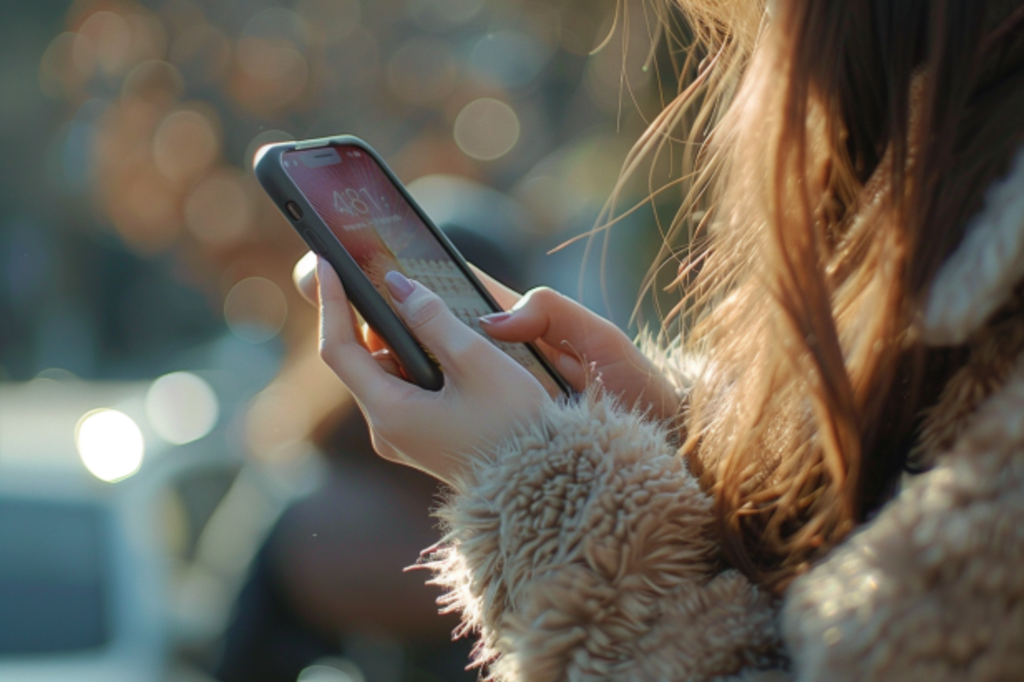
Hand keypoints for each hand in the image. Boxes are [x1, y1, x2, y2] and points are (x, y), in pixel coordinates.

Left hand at [294, 251, 680, 421]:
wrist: (541, 484)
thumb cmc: (515, 425)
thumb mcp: (476, 360)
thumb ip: (432, 319)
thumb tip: (398, 284)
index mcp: (390, 413)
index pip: (338, 350)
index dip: (331, 303)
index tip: (327, 263)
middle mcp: (386, 430)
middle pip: (361, 361)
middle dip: (371, 319)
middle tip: (387, 278)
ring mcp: (403, 438)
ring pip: (385, 374)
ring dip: (399, 341)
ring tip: (426, 310)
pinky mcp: (421, 440)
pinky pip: (404, 390)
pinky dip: (415, 363)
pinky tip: (443, 347)